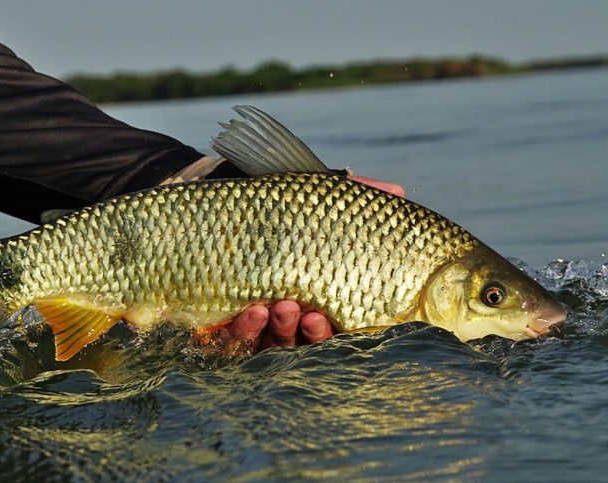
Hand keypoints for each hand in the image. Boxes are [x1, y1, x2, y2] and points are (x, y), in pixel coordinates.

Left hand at [165, 160, 404, 349]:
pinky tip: (251, 312)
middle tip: (311, 314)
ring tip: (282, 307)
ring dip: (280, 331)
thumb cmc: (269, 207)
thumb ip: (351, 195)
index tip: (332, 313)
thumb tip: (398, 189)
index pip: (332, 325)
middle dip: (310, 332)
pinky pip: (231, 342)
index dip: (334, 328)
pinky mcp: (217, 325)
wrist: (209, 206)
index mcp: (314, 298)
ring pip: (270, 345)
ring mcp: (252, 326)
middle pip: (302, 343)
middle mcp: (285, 319)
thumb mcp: (309, 198)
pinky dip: (242, 331)